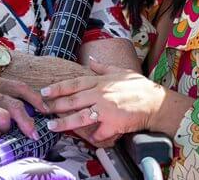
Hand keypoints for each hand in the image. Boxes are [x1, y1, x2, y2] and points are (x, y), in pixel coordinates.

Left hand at [42, 58, 164, 145]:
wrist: (156, 102)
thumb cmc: (139, 86)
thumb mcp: (120, 71)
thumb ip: (102, 67)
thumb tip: (90, 61)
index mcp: (100, 82)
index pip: (74, 84)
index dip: (58, 88)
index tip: (44, 91)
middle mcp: (100, 94)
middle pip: (73, 100)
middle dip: (55, 105)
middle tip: (42, 109)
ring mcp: (106, 109)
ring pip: (80, 117)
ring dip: (65, 123)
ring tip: (52, 126)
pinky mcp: (114, 123)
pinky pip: (99, 132)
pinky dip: (93, 137)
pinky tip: (89, 138)